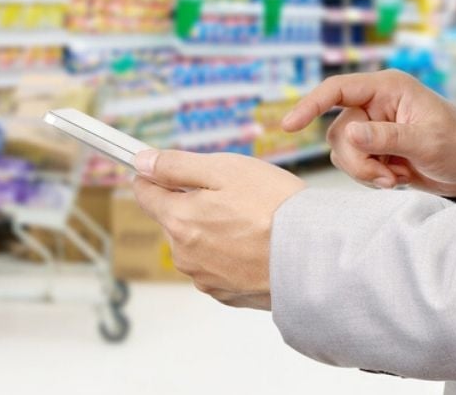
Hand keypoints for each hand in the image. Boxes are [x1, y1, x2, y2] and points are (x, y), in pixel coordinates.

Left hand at [131, 150, 305, 310]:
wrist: (313, 257)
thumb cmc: (274, 208)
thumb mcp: (224, 169)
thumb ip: (176, 165)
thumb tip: (142, 162)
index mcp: (178, 220)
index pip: (144, 193)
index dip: (156, 176)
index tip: (165, 170)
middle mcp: (183, 254)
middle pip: (173, 218)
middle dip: (193, 203)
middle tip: (233, 194)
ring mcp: (204, 278)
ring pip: (195, 243)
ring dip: (212, 230)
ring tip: (251, 221)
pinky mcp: (225, 294)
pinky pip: (216, 266)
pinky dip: (229, 254)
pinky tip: (255, 245)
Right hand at [281, 69, 455, 198]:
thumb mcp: (427, 141)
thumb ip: (387, 138)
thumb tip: (349, 135)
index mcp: (388, 88)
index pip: (337, 89)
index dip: (310, 105)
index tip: (288, 126)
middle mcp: (375, 104)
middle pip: (338, 132)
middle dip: (358, 161)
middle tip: (386, 177)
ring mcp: (373, 127)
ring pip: (343, 152)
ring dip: (365, 172)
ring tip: (396, 178)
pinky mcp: (374, 149)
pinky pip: (353, 165)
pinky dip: (370, 178)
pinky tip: (397, 178)